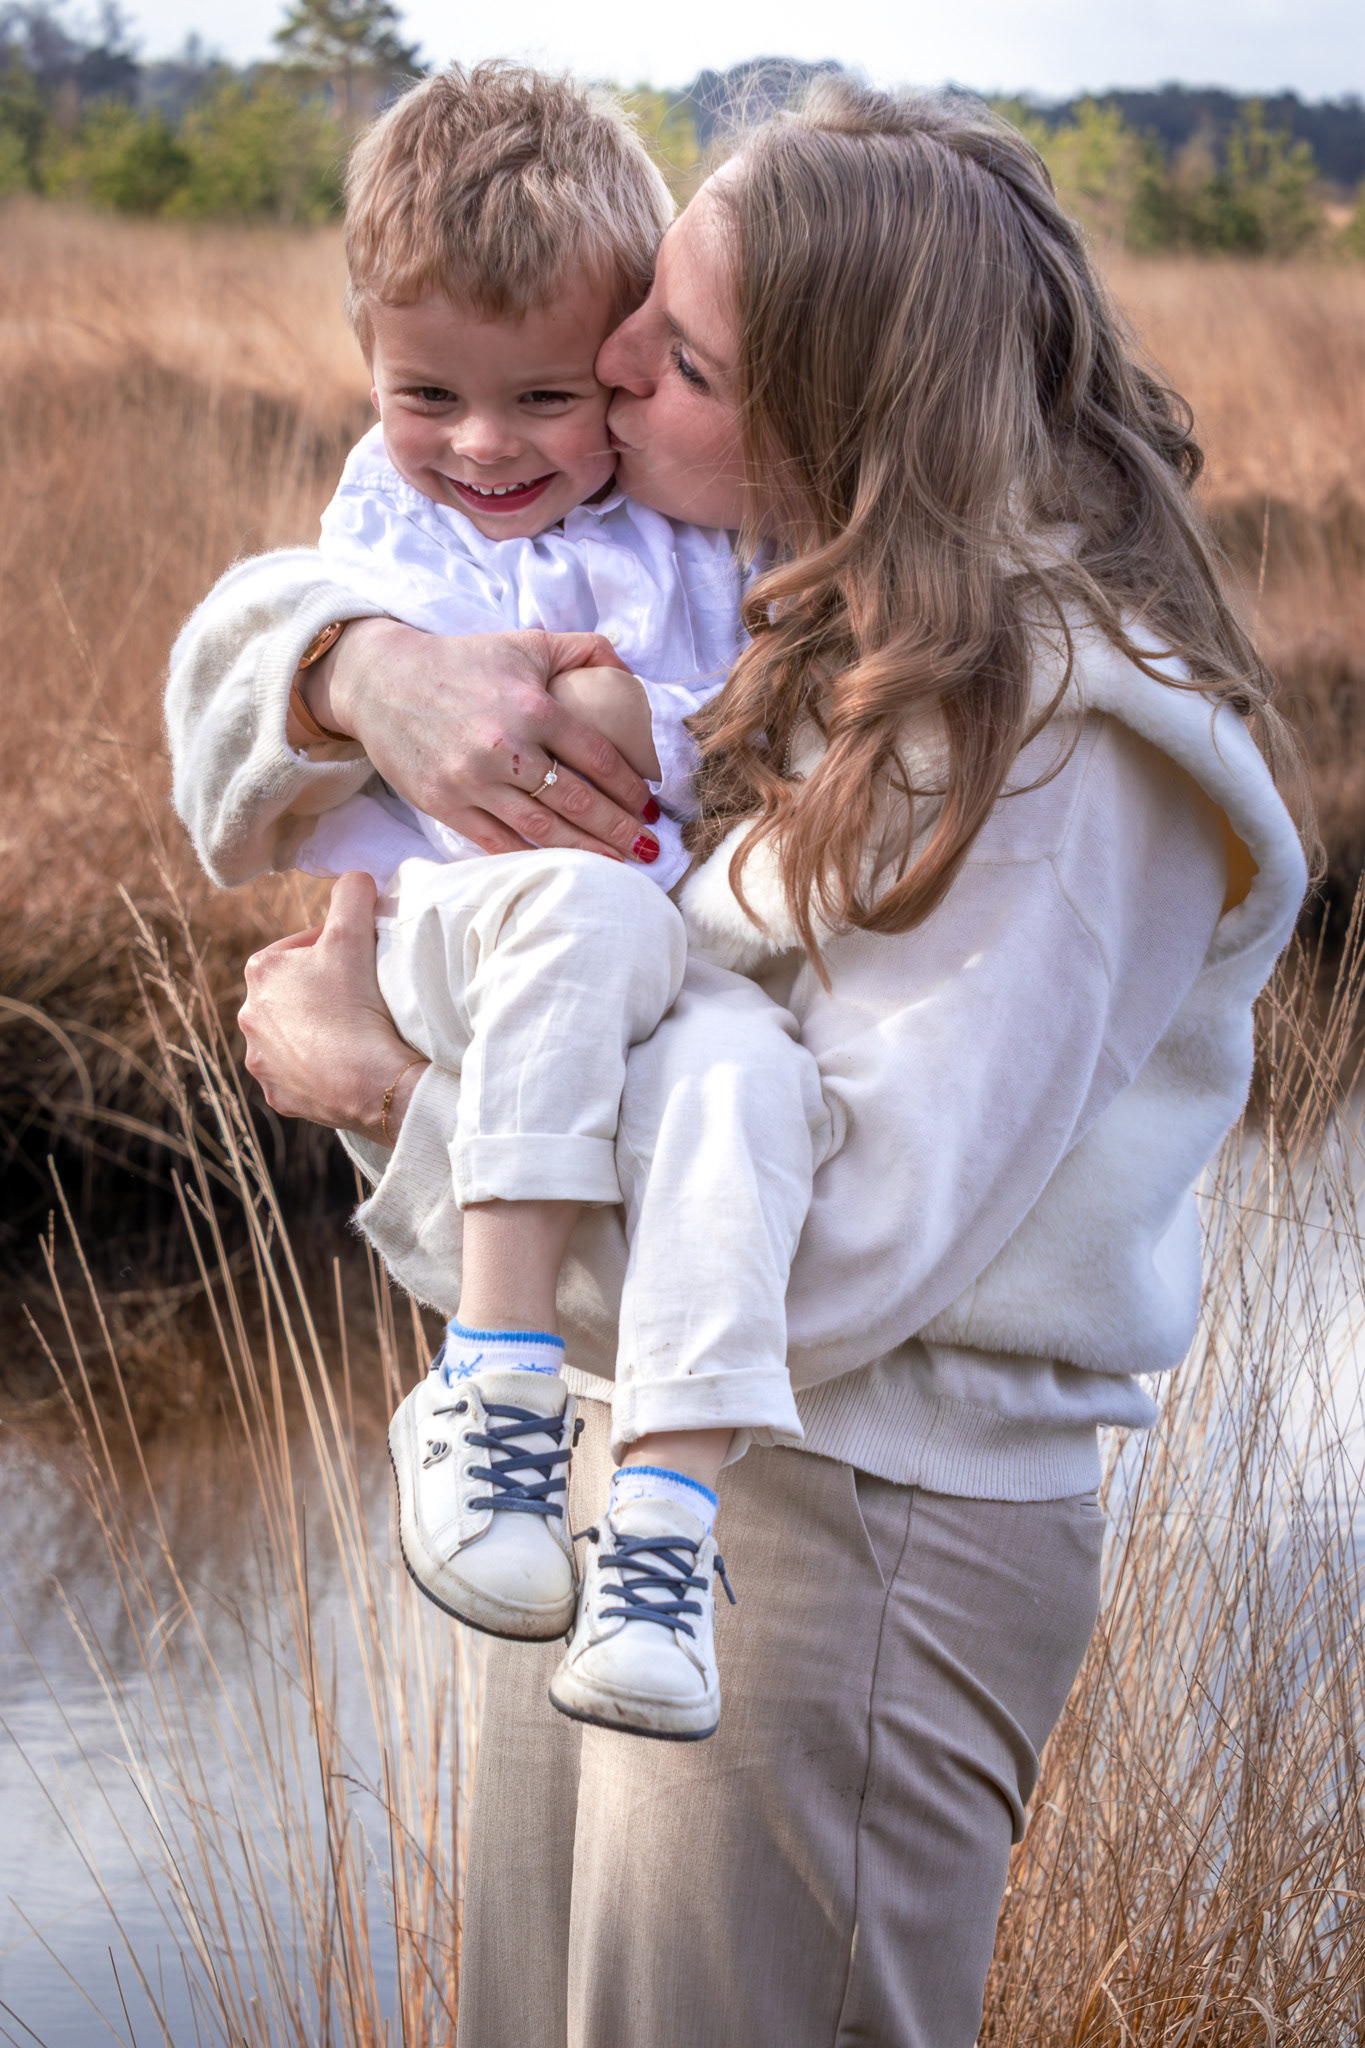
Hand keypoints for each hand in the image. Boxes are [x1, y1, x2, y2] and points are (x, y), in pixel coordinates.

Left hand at [239, 872, 426, 1143]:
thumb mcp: (354, 932)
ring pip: (292, 1034)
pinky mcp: (277, 1094)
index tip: (359, 958)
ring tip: (351, 1030)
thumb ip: (351, 893)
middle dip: (320, 989)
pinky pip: (298, 1074)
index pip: (301, 947)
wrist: (365, 1080)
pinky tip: (342, 1064)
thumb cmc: (355, 1002)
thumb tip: (354, 877)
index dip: (334, 948)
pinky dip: (317, 1067)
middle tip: (358, 994)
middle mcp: (248, 1015)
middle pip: (294, 992)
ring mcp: (260, 1059)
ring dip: (315, 1029)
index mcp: (259, 971)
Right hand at [307, 620, 662, 863]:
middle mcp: (506, 747)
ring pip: (543, 830)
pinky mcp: (445, 804)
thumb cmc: (461, 662)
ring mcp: (473, 781)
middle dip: (620, 828)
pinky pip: (499, 843)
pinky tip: (564, 869)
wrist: (380, 680)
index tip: (651, 804)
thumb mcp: (526, 643)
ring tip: (620, 864)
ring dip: (587, 852)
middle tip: (651, 848)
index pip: (597, 755)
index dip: (630, 785)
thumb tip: (629, 670)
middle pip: (576, 800)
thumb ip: (583, 649)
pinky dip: (536, 859)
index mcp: (532, 707)